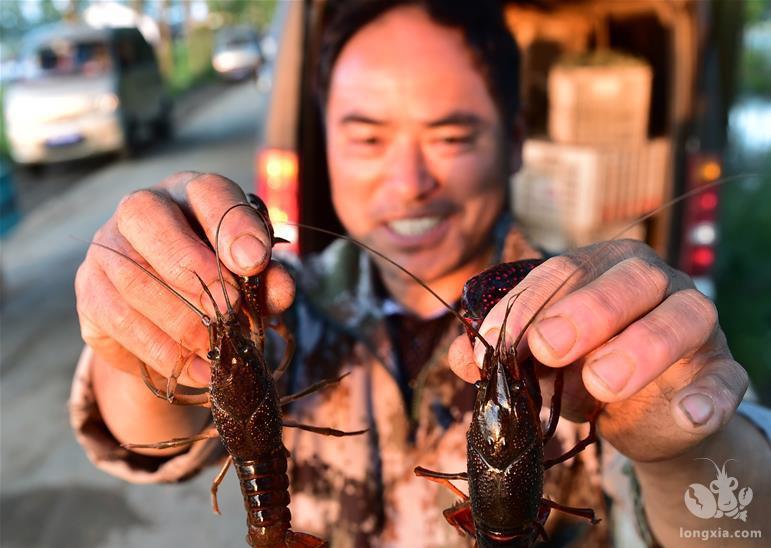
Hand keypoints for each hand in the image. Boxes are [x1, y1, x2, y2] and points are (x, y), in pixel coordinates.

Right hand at [75, 172, 295, 388]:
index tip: (255, 262)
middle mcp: (140, 208)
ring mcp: (107, 247)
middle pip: (148, 219)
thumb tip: (280, 289)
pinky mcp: (90, 291)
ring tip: (218, 348)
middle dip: (195, 270)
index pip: (207, 191)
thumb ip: (268, 279)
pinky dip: (162, 351)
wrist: (174, 318)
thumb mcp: (253, 278)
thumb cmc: (223, 282)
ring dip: (181, 320)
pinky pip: (119, 320)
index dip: (232, 225)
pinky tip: (197, 369)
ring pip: (133, 278)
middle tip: (230, 310)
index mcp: (191, 192)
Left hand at [448, 240, 748, 461]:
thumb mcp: (539, 362)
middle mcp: (652, 282)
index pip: (564, 270)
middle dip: (586, 310)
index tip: (494, 344)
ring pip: (684, 316)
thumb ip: (502, 355)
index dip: (527, 304)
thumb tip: (460, 357)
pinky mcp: (723, 370)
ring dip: (642, 346)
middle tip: (548, 348)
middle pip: (629, 279)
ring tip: (602, 382)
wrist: (641, 413)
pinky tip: (686, 412)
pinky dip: (708, 395)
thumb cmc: (582, 370)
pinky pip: (726, 377)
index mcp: (601, 268)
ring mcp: (695, 322)